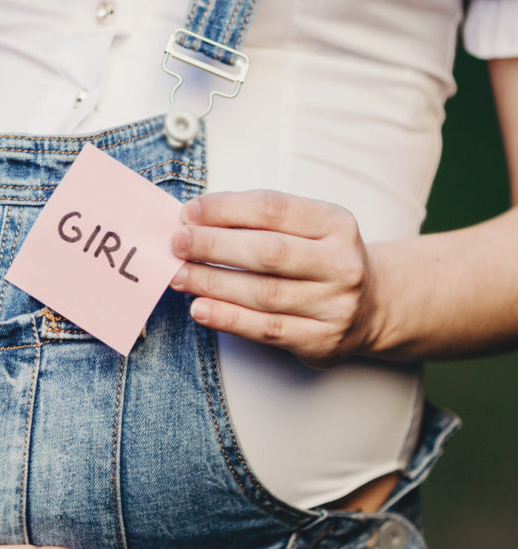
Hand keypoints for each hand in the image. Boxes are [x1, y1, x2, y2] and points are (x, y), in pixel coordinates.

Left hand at [169, 190, 380, 367]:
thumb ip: (257, 222)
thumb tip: (194, 221)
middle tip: (177, 244)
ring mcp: (335, 305)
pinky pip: (266, 329)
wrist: (372, 306)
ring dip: (212, 283)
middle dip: (214, 246)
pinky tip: (200, 308)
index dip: (225, 209)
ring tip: (179, 276)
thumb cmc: (319, 260)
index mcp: (336, 224)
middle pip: (268, 252)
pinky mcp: (321, 340)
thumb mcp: (306, 229)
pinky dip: (228, 319)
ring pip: (263, 294)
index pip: (273, 209)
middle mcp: (341, 264)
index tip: (188, 213)